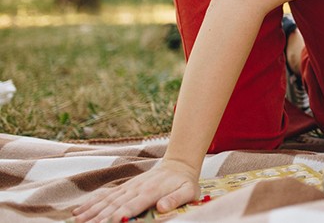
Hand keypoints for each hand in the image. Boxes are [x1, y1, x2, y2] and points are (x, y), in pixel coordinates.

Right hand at [72, 158, 198, 222]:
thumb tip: (162, 207)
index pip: (132, 206)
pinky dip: (91, 203)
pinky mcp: (124, 187)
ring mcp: (128, 187)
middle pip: (114, 205)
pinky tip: (79, 211)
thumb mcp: (188, 191)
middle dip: (99, 217)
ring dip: (91, 211)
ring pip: (106, 200)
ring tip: (77, 220)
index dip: (120, 215)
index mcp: (150, 192)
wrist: (178, 165)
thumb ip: (176, 199)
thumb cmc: (185, 183)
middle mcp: (136, 189)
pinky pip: (105, 196)